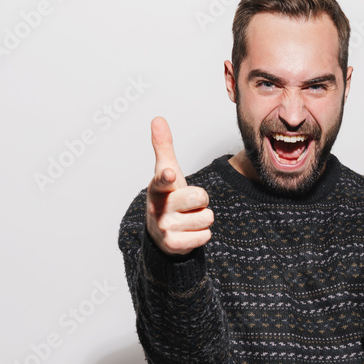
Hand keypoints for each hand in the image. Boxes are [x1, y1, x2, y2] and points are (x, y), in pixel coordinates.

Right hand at [146, 116, 213, 255]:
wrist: (160, 232)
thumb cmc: (168, 196)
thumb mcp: (166, 172)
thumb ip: (163, 147)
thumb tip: (158, 119)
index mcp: (156, 188)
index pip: (162, 180)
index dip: (167, 178)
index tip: (170, 174)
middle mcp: (158, 208)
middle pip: (200, 198)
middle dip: (202, 200)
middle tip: (189, 203)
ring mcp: (164, 228)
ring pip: (207, 217)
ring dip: (202, 218)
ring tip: (188, 218)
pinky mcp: (174, 245)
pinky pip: (205, 235)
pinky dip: (202, 234)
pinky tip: (189, 231)